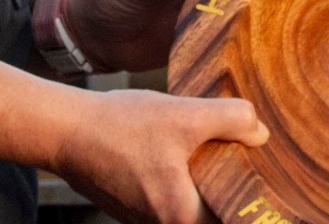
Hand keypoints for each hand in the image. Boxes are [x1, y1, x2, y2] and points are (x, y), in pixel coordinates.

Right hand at [53, 88, 267, 223]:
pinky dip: (181, 186)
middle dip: (228, 194)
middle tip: (243, 160)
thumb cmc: (122, 126)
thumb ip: (232, 120)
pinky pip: (169, 204)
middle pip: (211, 218)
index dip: (250, 205)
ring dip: (203, 189)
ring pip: (189, 211)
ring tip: (216, 156)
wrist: (66, 130)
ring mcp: (144, 221)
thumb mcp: (185, 115)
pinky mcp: (131, 209)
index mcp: (181, 216)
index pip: (232, 221)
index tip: (262, 181)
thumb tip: (260, 134)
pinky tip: (183, 157)